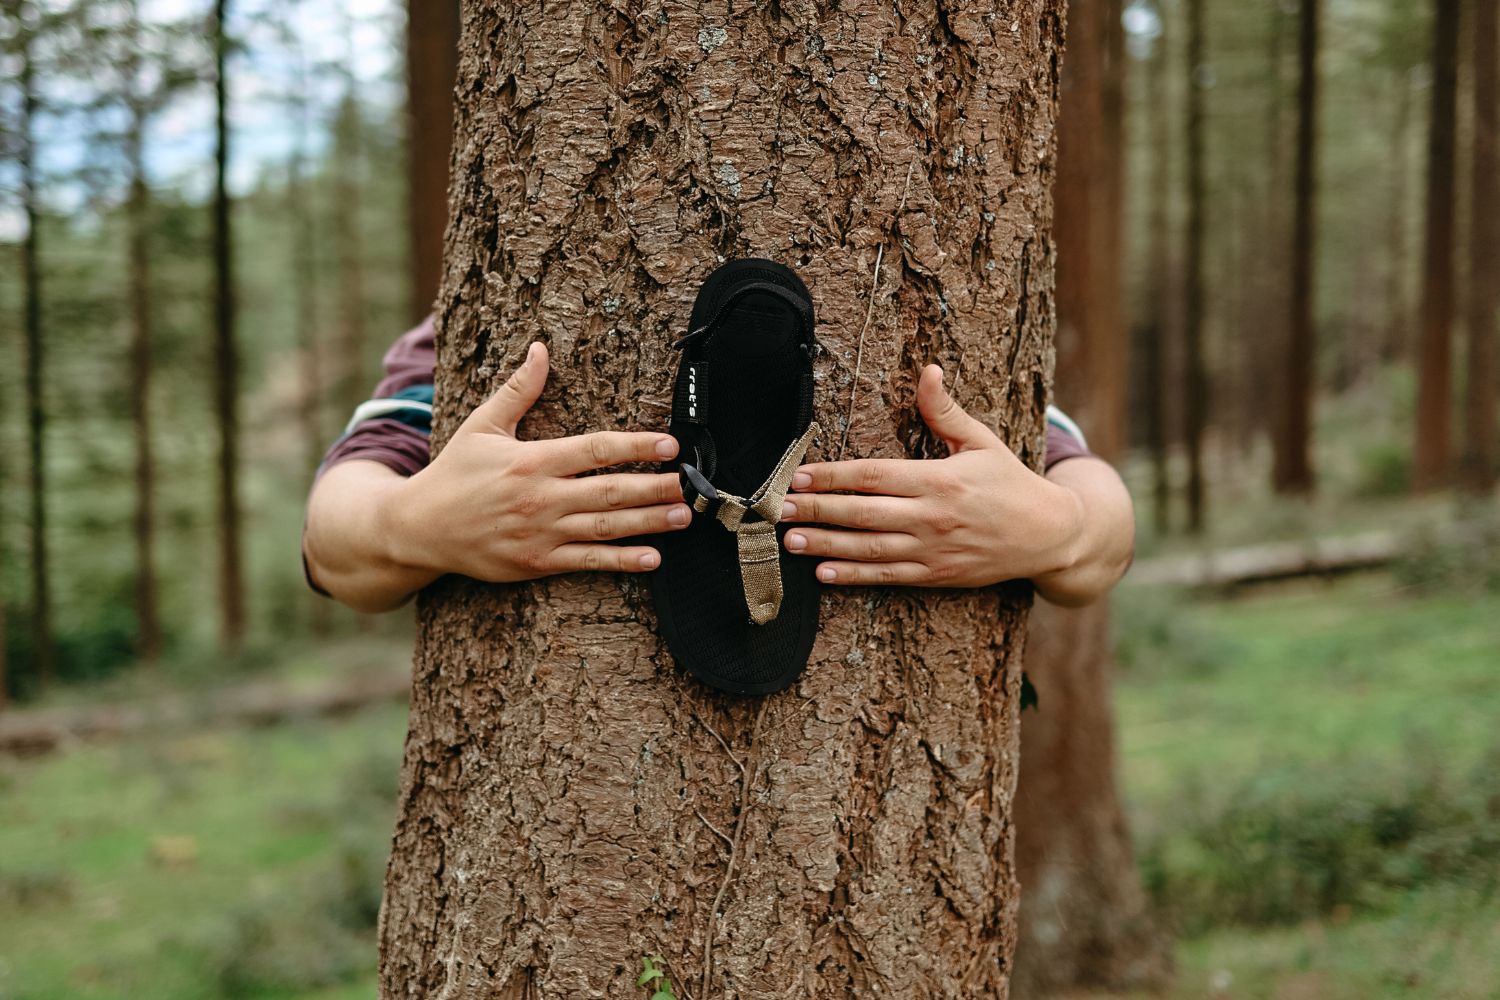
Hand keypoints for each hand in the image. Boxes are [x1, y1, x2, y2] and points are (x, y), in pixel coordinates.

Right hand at [384, 342, 689, 581]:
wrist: (417, 529)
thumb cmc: (454, 473)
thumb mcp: (482, 425)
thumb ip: (519, 389)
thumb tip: (540, 347)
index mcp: (531, 460)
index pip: (594, 449)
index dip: (635, 446)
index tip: (670, 444)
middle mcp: (539, 497)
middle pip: (609, 490)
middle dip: (655, 487)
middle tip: (691, 484)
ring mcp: (540, 533)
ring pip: (605, 527)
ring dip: (648, 522)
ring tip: (683, 516)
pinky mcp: (537, 562)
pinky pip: (587, 562)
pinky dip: (621, 561)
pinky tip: (653, 558)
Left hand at [780, 364, 1084, 588]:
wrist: (1050, 535)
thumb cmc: (1010, 482)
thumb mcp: (981, 441)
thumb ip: (945, 411)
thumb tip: (927, 370)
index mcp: (939, 480)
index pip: (874, 475)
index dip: (833, 476)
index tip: (799, 475)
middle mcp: (933, 516)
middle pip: (863, 513)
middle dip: (817, 511)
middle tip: (778, 509)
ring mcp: (933, 550)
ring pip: (869, 549)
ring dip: (826, 545)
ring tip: (790, 541)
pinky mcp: (937, 575)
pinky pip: (888, 577)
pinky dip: (854, 577)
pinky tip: (823, 572)